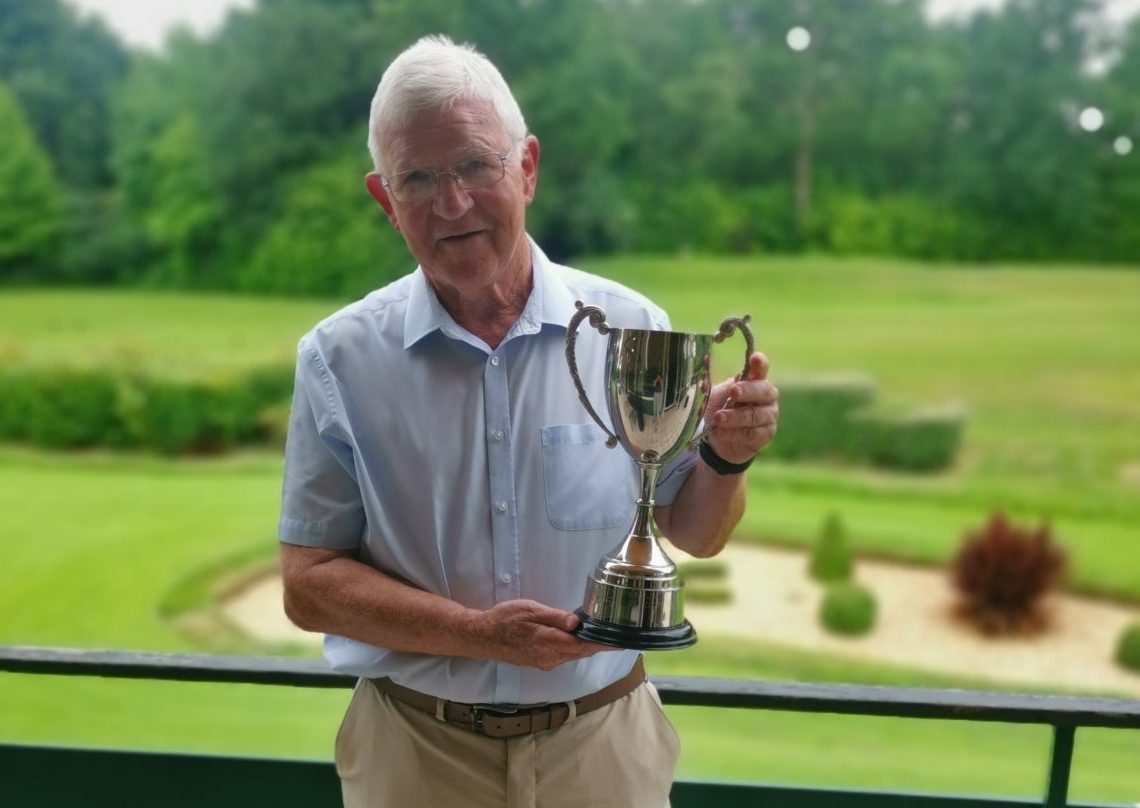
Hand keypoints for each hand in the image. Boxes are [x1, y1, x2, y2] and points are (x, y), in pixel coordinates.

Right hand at [470, 600, 611, 670]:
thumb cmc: (505, 619)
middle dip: (600, 645)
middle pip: (582, 652)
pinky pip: (564, 656)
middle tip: (618, 634)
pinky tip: (579, 639)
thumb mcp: (530, 610)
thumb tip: (577, 623)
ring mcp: (545, 662)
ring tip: (603, 634)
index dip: (605, 644)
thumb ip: (555, 617)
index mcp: (550, 643)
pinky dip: (575, 649)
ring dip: (588, 647)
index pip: (585, 646)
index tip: (622, 642)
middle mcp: (550, 658)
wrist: (482, 637)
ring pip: (574, 655)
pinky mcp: (540, 662)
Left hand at [703, 352, 778, 463]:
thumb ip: (712, 381)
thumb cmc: (720, 409)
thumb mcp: (713, 395)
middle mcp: (767, 397)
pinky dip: (733, 433)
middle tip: (733, 392)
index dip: (760, 363)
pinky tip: (719, 432)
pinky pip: (751, 434)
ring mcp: (769, 416)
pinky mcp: (765, 435)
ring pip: (755, 415)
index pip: (762, 369)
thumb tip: (704, 359)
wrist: (719, 438)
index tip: (754, 358)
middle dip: (747, 391)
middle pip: (763, 391)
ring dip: (734, 417)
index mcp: (755, 381)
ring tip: (717, 418)